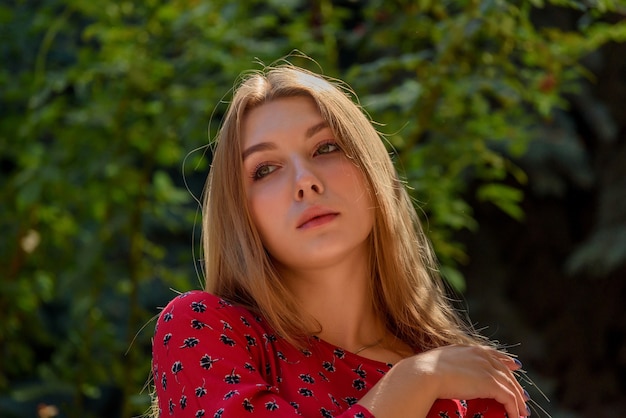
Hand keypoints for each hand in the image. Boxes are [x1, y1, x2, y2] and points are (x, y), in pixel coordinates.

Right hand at [358, 344, 528, 417]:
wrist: (424, 374)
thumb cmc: (423, 371)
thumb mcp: (438, 362)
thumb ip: (449, 364)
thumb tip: (445, 373)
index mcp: (468, 349)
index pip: (493, 354)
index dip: (505, 361)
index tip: (514, 365)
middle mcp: (481, 356)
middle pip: (506, 371)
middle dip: (515, 384)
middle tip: (522, 397)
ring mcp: (486, 368)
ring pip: (510, 385)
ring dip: (517, 400)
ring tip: (521, 412)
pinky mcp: (490, 383)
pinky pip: (508, 397)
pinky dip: (514, 408)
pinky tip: (515, 416)